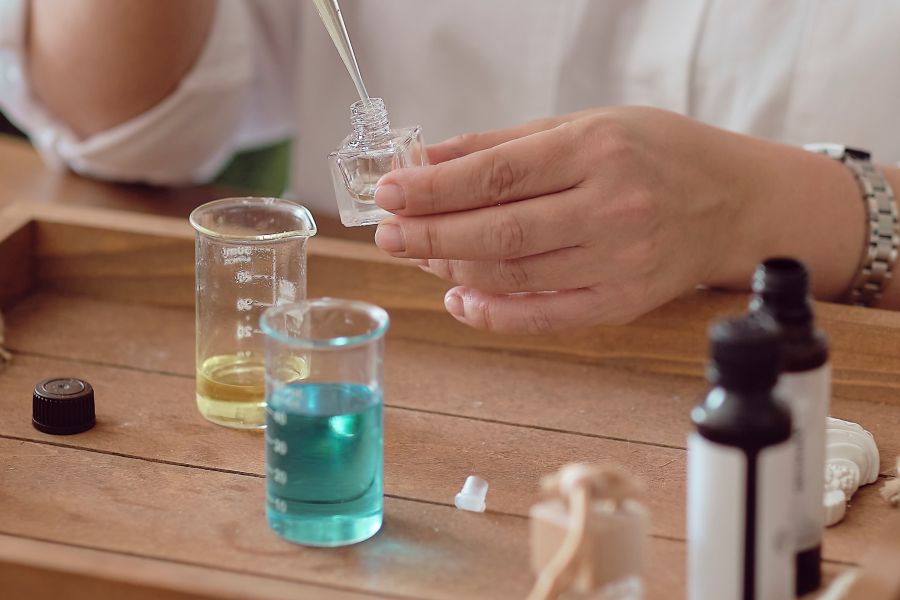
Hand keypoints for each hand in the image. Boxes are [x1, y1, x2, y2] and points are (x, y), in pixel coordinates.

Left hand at [373, 107, 865, 332]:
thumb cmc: (658, 154)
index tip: (390, 193)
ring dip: (455, 270)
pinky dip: (496, 313)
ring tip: (420, 258)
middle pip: (499, 231)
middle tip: (388, 234)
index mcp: (597, 149)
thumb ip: (503, 145)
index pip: (496, 175)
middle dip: (431, 235)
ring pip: (515, 275)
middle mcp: (610, 207)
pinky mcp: (622, 301)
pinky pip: (546, 316)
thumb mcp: (584, 125)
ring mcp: (619, 260)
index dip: (434, 188)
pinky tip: (461, 299)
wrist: (734, 202)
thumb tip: (427, 158)